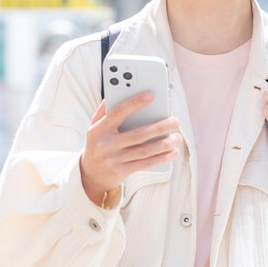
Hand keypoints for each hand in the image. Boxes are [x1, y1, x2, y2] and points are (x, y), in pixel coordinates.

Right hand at [80, 92, 181, 206]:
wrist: (90, 174)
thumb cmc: (97, 145)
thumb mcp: (95, 127)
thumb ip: (104, 111)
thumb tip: (115, 92)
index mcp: (99, 129)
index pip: (118, 112)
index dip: (135, 103)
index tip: (151, 95)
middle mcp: (106, 144)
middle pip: (138, 134)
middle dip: (159, 127)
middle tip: (175, 121)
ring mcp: (114, 159)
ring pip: (144, 151)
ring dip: (164, 144)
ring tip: (177, 137)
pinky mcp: (121, 171)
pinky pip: (145, 163)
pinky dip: (161, 158)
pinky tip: (172, 152)